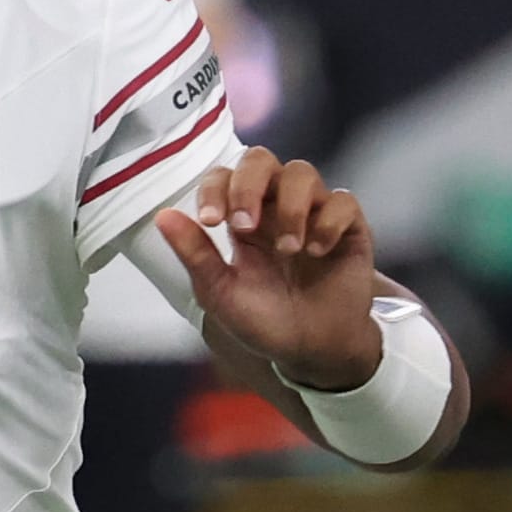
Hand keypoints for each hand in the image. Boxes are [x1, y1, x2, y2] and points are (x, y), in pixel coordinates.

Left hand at [157, 148, 386, 381]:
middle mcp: (276, 207)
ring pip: (302, 173)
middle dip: (248, 185)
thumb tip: (163, 216)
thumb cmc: (265, 322)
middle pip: (261, 159)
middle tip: (244, 226)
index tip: (211, 221)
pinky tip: (318, 252)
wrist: (312, 352)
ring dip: (290, 207)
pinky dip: (328, 222)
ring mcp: (313, 214)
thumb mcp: (222, 294)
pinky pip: (343, 201)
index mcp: (242, 218)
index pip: (224, 176)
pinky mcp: (349, 228)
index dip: (215, 188)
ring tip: (288, 249)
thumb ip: (196, 255)